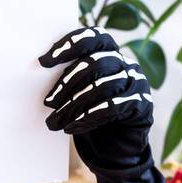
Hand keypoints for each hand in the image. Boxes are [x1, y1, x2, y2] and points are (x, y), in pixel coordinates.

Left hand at [39, 27, 152, 175]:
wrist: (118, 145)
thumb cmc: (93, 112)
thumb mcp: (79, 91)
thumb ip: (69, 78)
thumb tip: (39, 71)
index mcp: (110, 52)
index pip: (93, 37)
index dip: (69, 45)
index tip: (43, 62)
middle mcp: (126, 63)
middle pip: (95, 62)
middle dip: (67, 83)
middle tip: (48, 102)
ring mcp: (137, 82)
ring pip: (102, 86)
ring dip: (73, 105)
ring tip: (55, 122)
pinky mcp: (142, 104)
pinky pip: (113, 107)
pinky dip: (88, 118)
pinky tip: (72, 128)